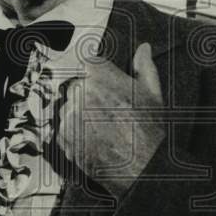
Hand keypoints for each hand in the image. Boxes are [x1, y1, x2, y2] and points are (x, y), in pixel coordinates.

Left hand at [55, 42, 164, 198]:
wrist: (143, 167)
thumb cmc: (150, 129)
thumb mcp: (153, 93)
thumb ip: (144, 66)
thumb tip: (143, 48)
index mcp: (99, 74)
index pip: (88, 64)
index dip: (97, 77)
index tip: (105, 89)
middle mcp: (79, 90)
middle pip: (76, 86)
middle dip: (88, 96)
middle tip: (107, 112)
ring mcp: (68, 114)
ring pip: (68, 107)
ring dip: (80, 115)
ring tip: (103, 129)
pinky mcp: (62, 136)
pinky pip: (63, 128)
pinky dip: (75, 133)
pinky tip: (94, 139)